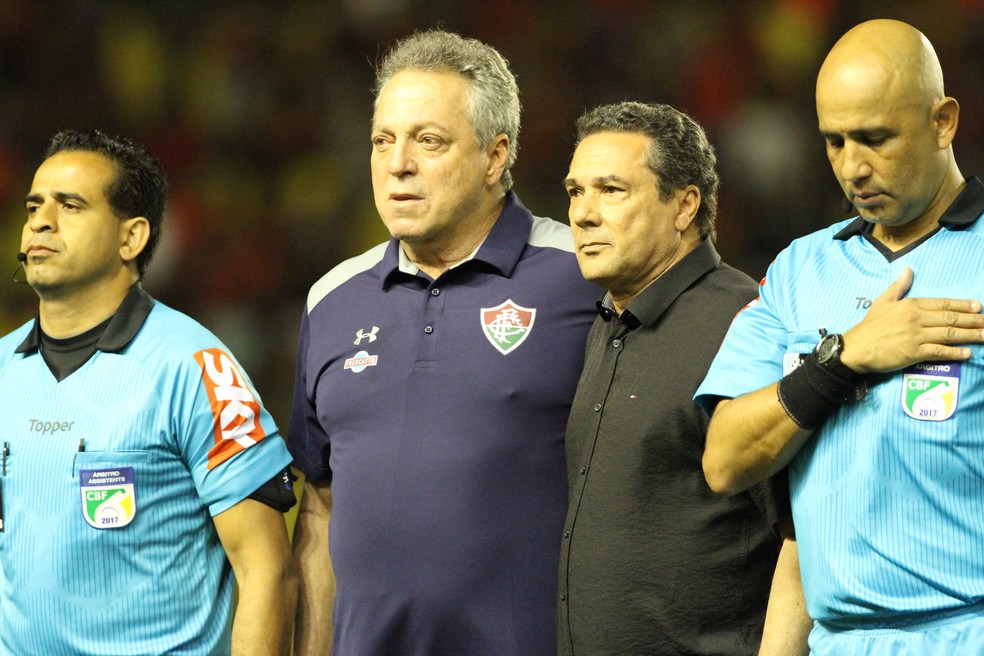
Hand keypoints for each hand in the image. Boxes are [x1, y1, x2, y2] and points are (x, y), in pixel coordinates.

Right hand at [841, 268, 983, 373]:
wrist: (855, 348)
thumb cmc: (869, 326)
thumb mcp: (882, 302)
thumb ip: (898, 287)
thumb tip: (907, 270)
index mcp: (910, 305)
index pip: (942, 304)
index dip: (962, 305)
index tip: (978, 306)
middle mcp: (916, 318)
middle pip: (951, 318)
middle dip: (973, 320)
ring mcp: (916, 336)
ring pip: (950, 334)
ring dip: (970, 335)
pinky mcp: (914, 352)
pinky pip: (939, 351)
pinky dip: (955, 352)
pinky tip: (968, 353)